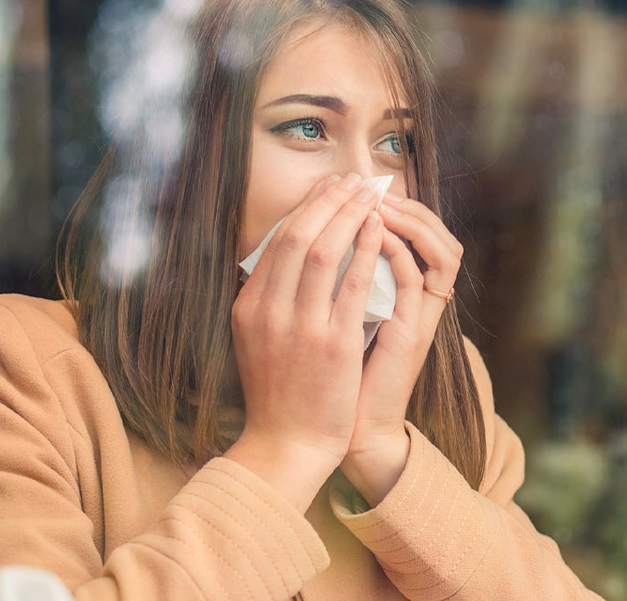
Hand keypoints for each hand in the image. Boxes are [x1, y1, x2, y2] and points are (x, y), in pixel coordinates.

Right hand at [226, 173, 383, 511]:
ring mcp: (300, 327)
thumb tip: (283, 258)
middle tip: (352, 181)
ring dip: (347, 214)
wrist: (286, 445)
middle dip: (327, 201)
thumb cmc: (277, 395)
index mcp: (249, 308)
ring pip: (322, 251)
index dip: (305, 209)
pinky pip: (351, 284)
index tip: (327, 189)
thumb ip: (266, 300)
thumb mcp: (255, 341)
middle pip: (297, 236)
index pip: (276, 242)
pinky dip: (365, 250)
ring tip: (368, 195)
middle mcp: (269, 311)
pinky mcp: (333, 344)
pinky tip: (378, 230)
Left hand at [340, 193, 462, 504]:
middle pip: (438, 235)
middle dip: (406, 204)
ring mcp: (420, 318)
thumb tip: (308, 241)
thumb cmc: (337, 377)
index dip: (394, 207)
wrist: (347, 429)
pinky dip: (398, 251)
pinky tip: (376, 231)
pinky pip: (418, 280)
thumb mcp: (336, 319)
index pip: (417, 236)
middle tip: (369, 183)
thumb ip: (336, 283)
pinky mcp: (413, 334)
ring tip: (377, 199)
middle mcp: (419, 304)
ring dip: (410, 220)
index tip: (355, 187)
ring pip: (441, 251)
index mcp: (403, 296)